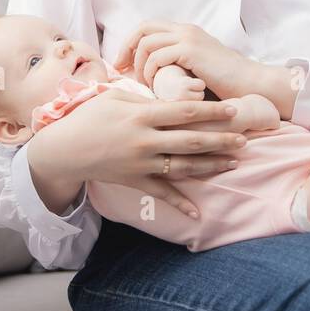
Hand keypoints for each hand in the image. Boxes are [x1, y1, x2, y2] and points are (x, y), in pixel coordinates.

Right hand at [26, 88, 248, 219]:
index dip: (211, 111)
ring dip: (211, 166)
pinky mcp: (135, 181)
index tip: (233, 109)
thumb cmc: (88, 117)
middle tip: (244, 139)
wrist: (64, 150)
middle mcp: (146, 140)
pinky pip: (162, 194)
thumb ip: (143, 98)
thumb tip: (168, 97)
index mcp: (142, 116)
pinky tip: (198, 213)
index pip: (184, 112)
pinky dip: (180, 204)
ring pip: (184, 166)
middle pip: (192, 140)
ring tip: (233, 162)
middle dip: (221, 140)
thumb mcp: (114, 98)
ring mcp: (142, 163)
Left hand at [114, 20, 263, 100]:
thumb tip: (150, 74)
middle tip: (120, 69)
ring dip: (139, 65)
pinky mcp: (190, 50)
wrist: (251, 83)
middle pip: (143, 29)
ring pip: (147, 43)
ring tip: (143, 84)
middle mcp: (185, 29)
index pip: (148, 26)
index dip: (131, 42)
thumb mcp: (196, 68)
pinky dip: (150, 72)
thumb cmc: (225, 83)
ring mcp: (188, 38)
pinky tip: (155, 86)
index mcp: (186, 31)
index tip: (123, 63)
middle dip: (126, 48)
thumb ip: (177, 64)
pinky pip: (157, 56)